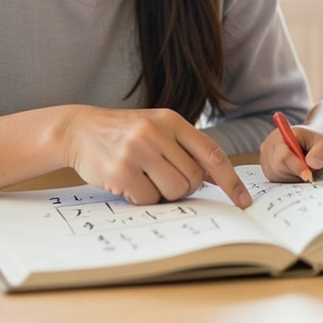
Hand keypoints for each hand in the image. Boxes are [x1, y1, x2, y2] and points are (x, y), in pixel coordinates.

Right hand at [64, 106, 250, 207]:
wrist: (78, 130)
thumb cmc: (124, 134)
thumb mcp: (157, 129)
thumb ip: (185, 149)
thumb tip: (217, 179)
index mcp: (172, 121)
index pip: (212, 154)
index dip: (231, 181)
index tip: (243, 201)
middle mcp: (157, 132)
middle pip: (194, 179)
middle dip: (184, 187)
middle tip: (163, 179)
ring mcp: (138, 150)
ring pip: (174, 191)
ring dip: (163, 194)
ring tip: (145, 178)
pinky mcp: (120, 170)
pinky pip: (148, 200)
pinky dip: (141, 198)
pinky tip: (128, 182)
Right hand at [259, 124, 322, 182]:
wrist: (311, 144)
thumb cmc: (316, 141)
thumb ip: (320, 152)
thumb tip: (312, 163)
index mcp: (280, 135)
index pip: (282, 154)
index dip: (295, 166)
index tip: (308, 175)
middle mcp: (268, 145)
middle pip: (278, 167)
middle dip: (295, 172)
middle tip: (310, 170)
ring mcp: (265, 158)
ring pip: (276, 176)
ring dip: (292, 177)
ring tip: (303, 167)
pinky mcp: (267, 169)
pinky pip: (275, 181)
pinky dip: (288, 180)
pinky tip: (296, 172)